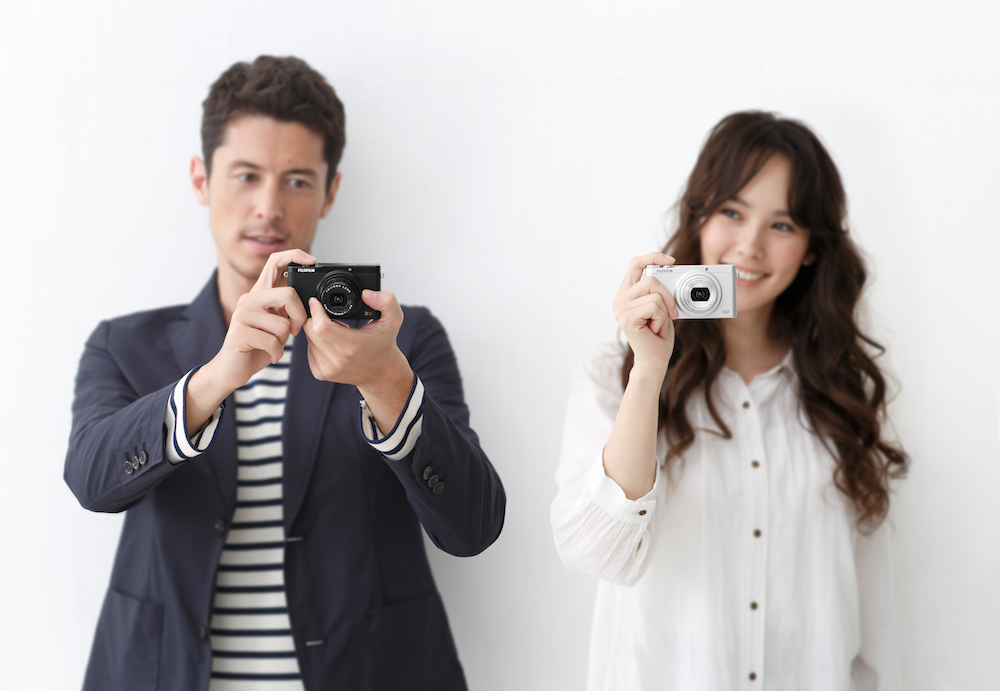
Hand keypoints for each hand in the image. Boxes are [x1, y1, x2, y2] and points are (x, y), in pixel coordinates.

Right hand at [186, 249, 313, 429]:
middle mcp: (249, 299)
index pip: (275, 262)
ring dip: (284, 341)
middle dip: (299, 316)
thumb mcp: (277, 324)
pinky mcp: (240, 332)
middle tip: (295, 330)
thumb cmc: (258, 346)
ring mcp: (242, 314)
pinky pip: (272, 342)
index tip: (312, 260)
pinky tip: (269, 354)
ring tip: (273, 345)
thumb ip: (287, 310)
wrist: (232, 369)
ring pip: (282, 323)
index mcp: (259, 294)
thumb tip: (309, 302)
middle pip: (288, 295)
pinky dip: (276, 353)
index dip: (294, 255)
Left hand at [303, 289, 413, 430]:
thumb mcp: (393, 319)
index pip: (321, 326)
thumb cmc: (384, 344)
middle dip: (315, 317)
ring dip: (315, 330)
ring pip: (308, 339)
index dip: (316, 311)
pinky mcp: (321, 373)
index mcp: (353, 345)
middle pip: (310, 330)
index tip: (316, 302)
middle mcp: (338, 360)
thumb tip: (367, 294)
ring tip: (334, 330)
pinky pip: (309, 350)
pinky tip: (331, 341)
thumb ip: (386, 300)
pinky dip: (315, 342)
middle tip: (328, 315)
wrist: (382, 373)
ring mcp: (328, 369)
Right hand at [612, 252, 677, 376]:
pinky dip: (661, 319)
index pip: (635, 264)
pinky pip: (654, 306)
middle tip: (672, 314)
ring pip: (655, 293)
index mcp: (626, 293)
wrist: (654, 360)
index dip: (653, 257)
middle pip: (651, 279)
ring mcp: (621, 308)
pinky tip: (655, 330)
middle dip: (668, 296)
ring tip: (659, 325)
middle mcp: (620, 299)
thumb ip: (659, 290)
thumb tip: (671, 271)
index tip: (671, 260)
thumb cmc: (658, 336)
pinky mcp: (627, 318)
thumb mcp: (661, 307)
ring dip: (665, 311)